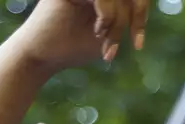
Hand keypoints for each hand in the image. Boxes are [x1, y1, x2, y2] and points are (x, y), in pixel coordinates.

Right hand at [11, 0, 147, 71]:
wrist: (41, 57)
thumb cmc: (71, 48)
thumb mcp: (108, 34)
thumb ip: (124, 18)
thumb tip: (143, 4)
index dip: (141, 15)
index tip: (138, 45)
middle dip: (134, 18)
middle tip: (132, 43)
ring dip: (118, 22)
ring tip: (105, 42)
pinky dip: (107, 16)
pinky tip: (97, 32)